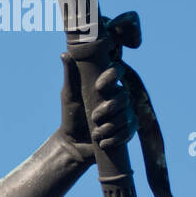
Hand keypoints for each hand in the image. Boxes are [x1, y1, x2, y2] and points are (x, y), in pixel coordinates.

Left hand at [58, 16, 138, 161]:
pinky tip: (103, 142)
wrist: (73, 142)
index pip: (117, 71)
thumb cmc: (71, 115)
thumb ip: (70, 76)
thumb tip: (65, 54)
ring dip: (111, 126)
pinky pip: (130, 130)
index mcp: (105, 85)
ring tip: (96, 133)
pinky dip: (116, 137)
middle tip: (94, 117)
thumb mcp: (69, 95)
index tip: (99, 87)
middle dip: (110, 108)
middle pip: (124, 96)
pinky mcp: (128, 129)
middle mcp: (118, 97)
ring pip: (127, 115)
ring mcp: (125, 113)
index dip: (112, 76)